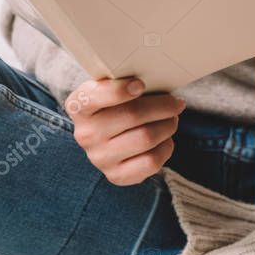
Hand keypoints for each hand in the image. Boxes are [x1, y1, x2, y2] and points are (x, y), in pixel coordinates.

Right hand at [64, 77, 185, 185]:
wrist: (109, 138)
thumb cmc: (117, 104)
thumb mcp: (112, 86)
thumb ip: (125, 79)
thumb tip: (158, 78)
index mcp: (78, 105)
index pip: (95, 96)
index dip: (120, 90)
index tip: (141, 84)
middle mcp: (85, 134)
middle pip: (132, 115)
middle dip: (162, 107)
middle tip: (175, 103)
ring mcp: (99, 158)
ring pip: (146, 138)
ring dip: (168, 125)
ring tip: (172, 119)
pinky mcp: (116, 176)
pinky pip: (151, 161)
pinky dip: (166, 147)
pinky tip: (165, 139)